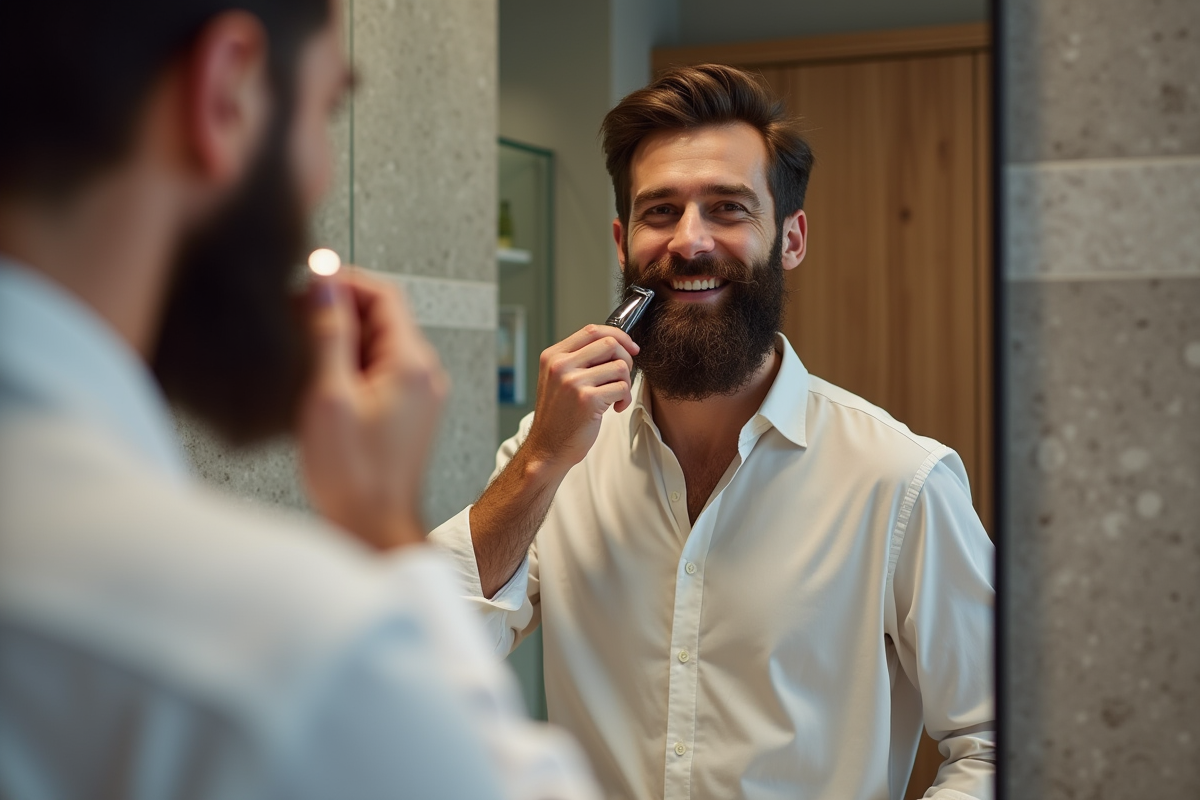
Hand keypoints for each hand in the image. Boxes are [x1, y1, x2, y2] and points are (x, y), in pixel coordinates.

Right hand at [297, 269, 448, 549]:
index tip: (308, 285)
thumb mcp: (330, 395)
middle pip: (383, 316)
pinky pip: (380, 369)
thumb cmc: (353, 474)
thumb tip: (324, 283)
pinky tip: (322, 380)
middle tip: (297, 319)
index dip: (344, 282)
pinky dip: (351, 363)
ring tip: (304, 352)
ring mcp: (419, 393)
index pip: (385, 295)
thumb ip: (329, 333)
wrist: (374, 526)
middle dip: (339, 309)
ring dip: (342, 337)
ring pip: (379, 343)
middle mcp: (424, 374)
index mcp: (412, 364)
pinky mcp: (408, 411)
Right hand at [522, 324, 638, 472]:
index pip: (592, 331)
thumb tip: (616, 344)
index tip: (631, 347)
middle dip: (626, 359)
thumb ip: (579, 359)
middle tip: (622, 377)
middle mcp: (560, 365)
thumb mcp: (558, 379)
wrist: (547, 448)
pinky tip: (615, 408)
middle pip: (610, 343)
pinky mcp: (587, 400)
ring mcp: (573, 382)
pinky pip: (622, 388)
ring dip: (626, 383)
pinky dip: (625, 398)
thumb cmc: (558, 416)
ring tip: (616, 397)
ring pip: (620, 366)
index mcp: (553, 356)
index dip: (618, 336)